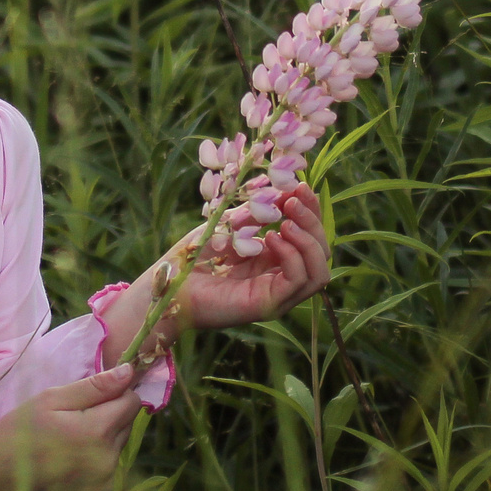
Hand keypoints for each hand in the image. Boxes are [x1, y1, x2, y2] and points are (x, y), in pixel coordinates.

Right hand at [0, 363, 142, 490]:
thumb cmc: (19, 431)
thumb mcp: (52, 399)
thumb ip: (94, 387)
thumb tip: (130, 373)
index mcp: (97, 432)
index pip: (130, 403)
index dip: (116, 393)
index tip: (93, 395)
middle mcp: (107, 462)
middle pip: (125, 427)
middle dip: (108, 417)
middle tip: (73, 418)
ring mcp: (103, 487)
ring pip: (116, 451)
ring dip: (102, 442)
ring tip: (67, 443)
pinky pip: (106, 475)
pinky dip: (94, 466)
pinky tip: (67, 464)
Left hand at [181, 187, 330, 330]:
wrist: (169, 281)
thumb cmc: (195, 254)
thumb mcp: (232, 223)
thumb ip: (259, 211)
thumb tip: (288, 189)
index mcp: (276, 260)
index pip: (311, 237)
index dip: (311, 211)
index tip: (300, 186)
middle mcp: (281, 279)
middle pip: (321, 253)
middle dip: (312, 221)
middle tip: (292, 200)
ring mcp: (277, 295)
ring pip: (319, 272)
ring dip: (309, 240)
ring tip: (285, 221)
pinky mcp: (268, 305)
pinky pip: (298, 281)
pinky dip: (292, 256)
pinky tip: (271, 238)